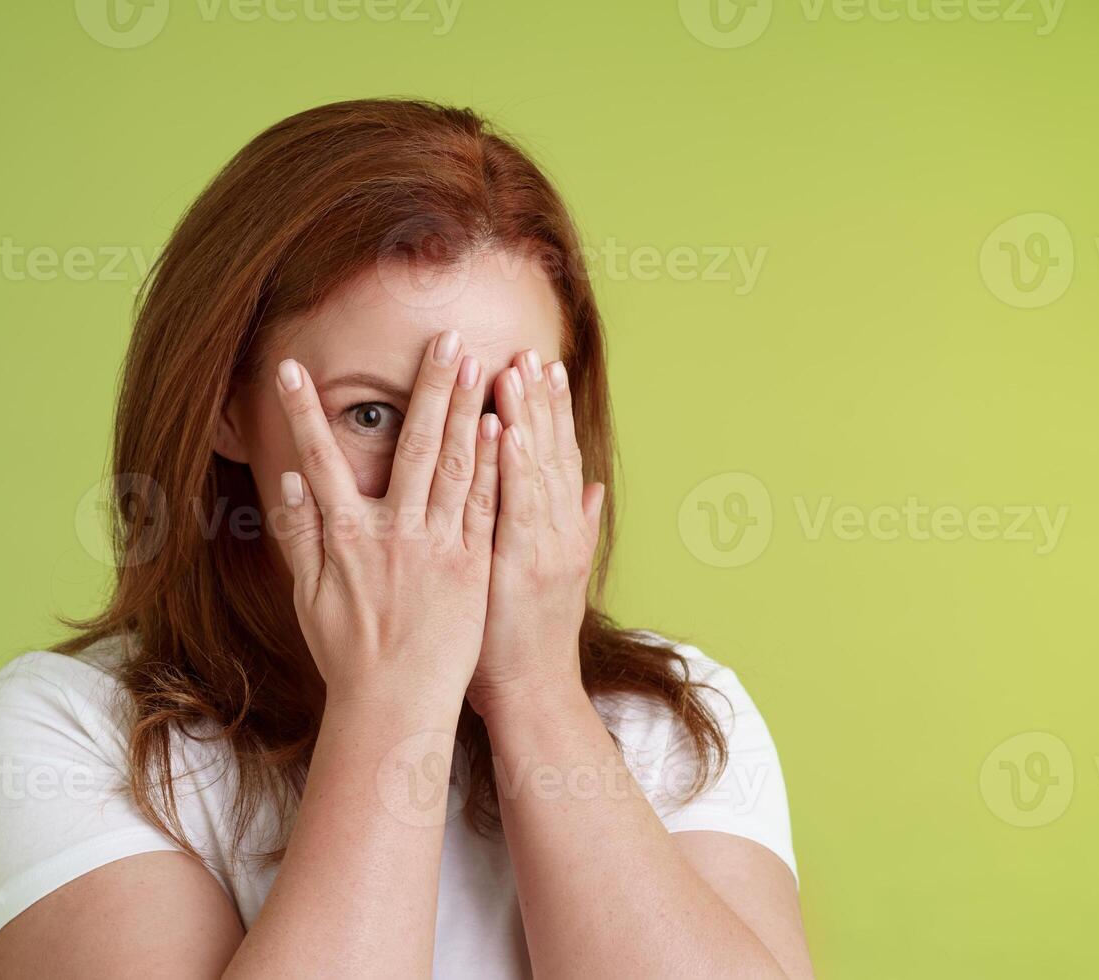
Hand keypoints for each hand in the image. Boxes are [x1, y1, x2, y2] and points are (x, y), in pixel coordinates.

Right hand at [267, 331, 500, 711]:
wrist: (394, 706)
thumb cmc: (348, 655)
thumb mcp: (306, 595)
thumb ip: (298, 534)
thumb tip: (288, 480)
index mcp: (345, 537)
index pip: (320, 460)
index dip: (303, 413)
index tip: (292, 369)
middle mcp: (392, 533)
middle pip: (411, 445)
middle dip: (427, 387)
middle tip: (443, 337)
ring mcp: (437, 548)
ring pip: (455, 466)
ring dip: (466, 411)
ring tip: (478, 362)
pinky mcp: (472, 567)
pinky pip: (485, 507)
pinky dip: (493, 466)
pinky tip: (501, 427)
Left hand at [471, 351, 603, 716]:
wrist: (531, 692)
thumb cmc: (525, 637)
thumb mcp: (555, 575)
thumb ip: (577, 527)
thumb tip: (593, 489)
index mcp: (562, 531)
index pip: (559, 458)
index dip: (553, 411)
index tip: (543, 365)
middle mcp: (558, 532)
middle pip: (551, 453)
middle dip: (540, 400)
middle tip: (528, 351)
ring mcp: (543, 547)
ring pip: (538, 470)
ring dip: (528, 416)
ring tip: (515, 370)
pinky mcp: (522, 565)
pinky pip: (516, 505)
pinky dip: (513, 464)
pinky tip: (504, 429)